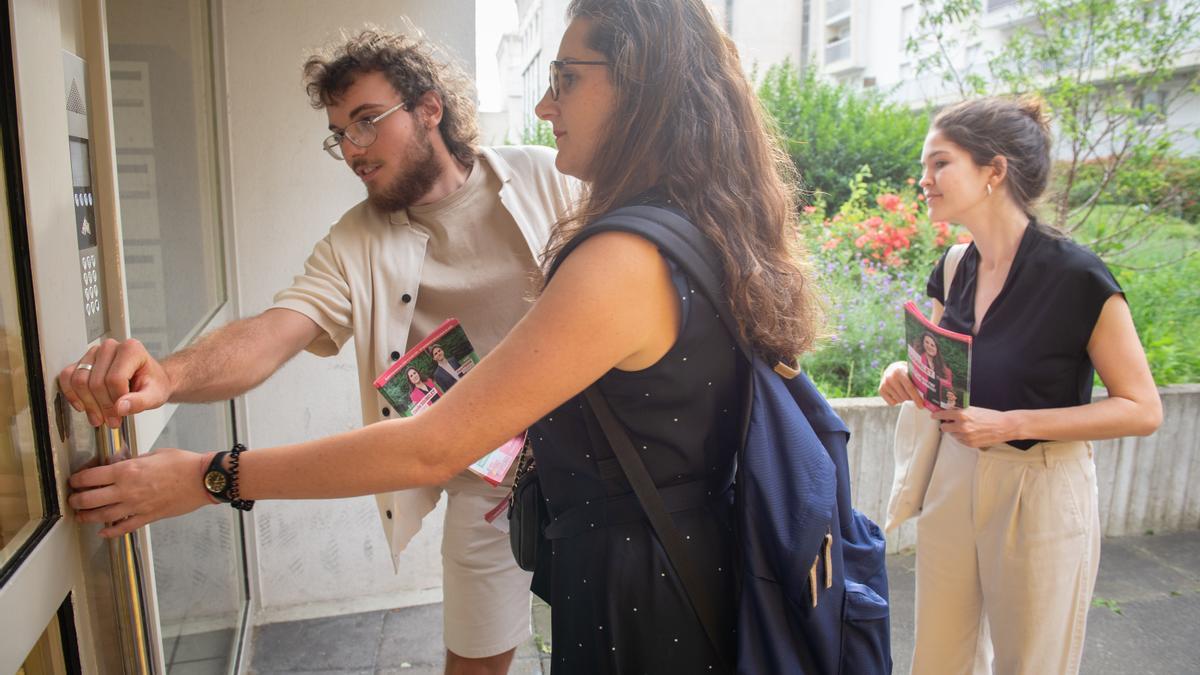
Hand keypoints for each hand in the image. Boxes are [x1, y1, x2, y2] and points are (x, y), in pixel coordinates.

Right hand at [58, 338, 171, 427]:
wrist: (149, 379)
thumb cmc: (152, 383)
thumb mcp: (155, 395)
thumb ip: (140, 402)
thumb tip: (120, 407)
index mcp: (131, 349)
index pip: (115, 379)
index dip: (116, 400)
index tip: (122, 412)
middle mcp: (111, 347)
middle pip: (96, 382)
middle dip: (102, 406)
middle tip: (112, 421)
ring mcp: (94, 353)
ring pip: (79, 381)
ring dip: (87, 404)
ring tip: (99, 417)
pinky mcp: (82, 361)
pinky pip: (67, 377)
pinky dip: (72, 395)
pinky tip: (83, 407)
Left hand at [68, 448, 212, 536]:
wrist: (202, 479)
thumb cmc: (183, 463)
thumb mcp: (153, 454)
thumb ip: (133, 461)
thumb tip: (120, 465)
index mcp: (127, 470)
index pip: (90, 477)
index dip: (77, 480)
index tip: (74, 481)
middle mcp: (127, 489)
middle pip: (90, 499)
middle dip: (76, 500)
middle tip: (73, 500)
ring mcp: (137, 506)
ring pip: (103, 516)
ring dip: (88, 517)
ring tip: (81, 516)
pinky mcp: (148, 517)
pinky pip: (124, 527)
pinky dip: (111, 532)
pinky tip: (103, 532)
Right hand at [878, 361, 921, 405]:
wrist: (891, 368)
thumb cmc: (906, 371)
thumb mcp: (911, 371)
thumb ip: (917, 380)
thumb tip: (928, 394)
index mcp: (899, 371)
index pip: (909, 388)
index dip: (916, 398)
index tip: (921, 406)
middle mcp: (890, 377)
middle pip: (904, 396)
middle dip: (912, 400)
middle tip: (916, 399)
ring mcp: (884, 384)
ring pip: (899, 400)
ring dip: (905, 400)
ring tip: (906, 393)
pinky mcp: (881, 390)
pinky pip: (892, 403)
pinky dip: (897, 402)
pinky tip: (898, 394)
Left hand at [931, 406, 1016, 448]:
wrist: (1003, 426)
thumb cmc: (990, 416)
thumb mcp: (973, 410)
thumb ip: (960, 411)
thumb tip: (948, 411)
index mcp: (962, 415)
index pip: (943, 415)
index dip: (937, 415)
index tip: (934, 415)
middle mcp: (962, 426)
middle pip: (944, 427)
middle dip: (946, 425)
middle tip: (951, 422)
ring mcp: (966, 436)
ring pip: (952, 435)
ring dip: (955, 431)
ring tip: (966, 427)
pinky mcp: (970, 444)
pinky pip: (960, 440)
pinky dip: (962, 437)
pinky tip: (971, 433)